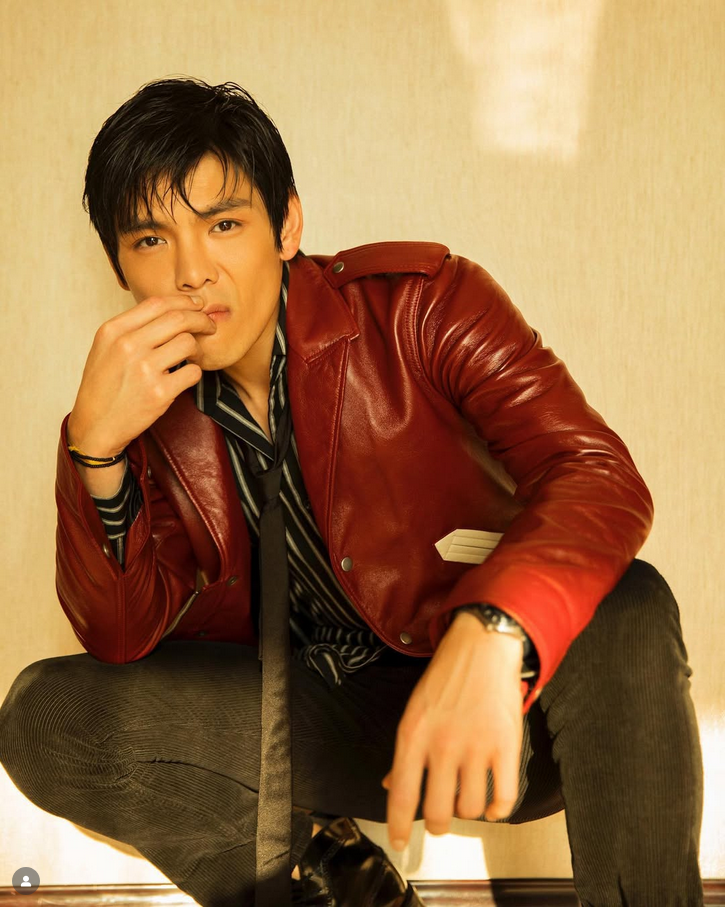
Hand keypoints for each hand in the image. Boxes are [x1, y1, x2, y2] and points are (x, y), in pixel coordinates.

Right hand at [67, 294, 216, 454]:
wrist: (95, 426)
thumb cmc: (102, 386)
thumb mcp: (105, 348)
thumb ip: (132, 327)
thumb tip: (171, 310)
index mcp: (113, 330)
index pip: (157, 303)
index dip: (183, 301)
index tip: (196, 305)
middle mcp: (128, 346)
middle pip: (178, 319)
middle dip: (201, 319)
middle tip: (209, 326)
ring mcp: (144, 370)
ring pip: (188, 343)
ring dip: (197, 348)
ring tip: (191, 356)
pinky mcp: (159, 393)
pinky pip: (192, 372)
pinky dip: (194, 372)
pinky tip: (185, 375)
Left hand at [382, 611, 523, 850]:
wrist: (481, 648)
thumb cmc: (446, 678)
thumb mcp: (415, 711)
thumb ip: (404, 751)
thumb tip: (389, 785)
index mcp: (413, 735)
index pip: (401, 794)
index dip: (398, 826)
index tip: (401, 844)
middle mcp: (442, 745)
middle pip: (437, 812)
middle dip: (437, 824)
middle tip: (440, 819)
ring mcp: (475, 746)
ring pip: (471, 809)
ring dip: (469, 811)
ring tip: (467, 797)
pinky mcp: (506, 746)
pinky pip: (504, 797)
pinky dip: (499, 810)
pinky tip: (494, 804)